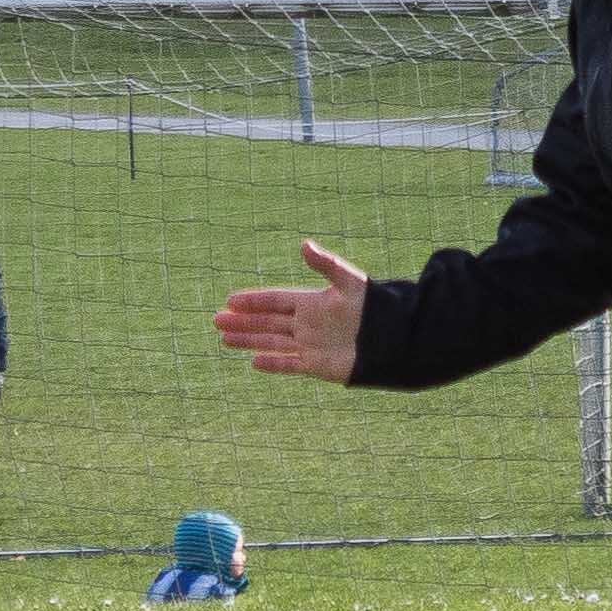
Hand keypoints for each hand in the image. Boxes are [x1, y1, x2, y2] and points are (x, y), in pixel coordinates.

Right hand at [214, 238, 369, 379]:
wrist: (395, 340)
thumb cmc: (375, 309)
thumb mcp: (349, 282)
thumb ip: (325, 265)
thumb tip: (303, 245)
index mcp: (312, 302)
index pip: (275, 300)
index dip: (253, 300)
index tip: (230, 300)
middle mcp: (308, 324)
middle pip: (268, 321)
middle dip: (243, 321)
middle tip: (216, 320)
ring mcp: (311, 345)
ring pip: (272, 342)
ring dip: (249, 340)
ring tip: (224, 339)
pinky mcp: (318, 365)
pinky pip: (289, 364)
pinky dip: (272, 363)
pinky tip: (254, 362)